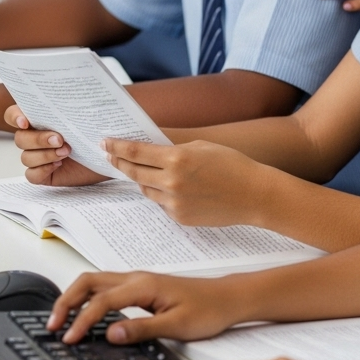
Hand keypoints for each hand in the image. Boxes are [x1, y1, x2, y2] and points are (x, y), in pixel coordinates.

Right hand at [7, 106, 108, 185]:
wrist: (109, 154)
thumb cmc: (98, 129)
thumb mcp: (91, 111)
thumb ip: (82, 98)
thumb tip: (83, 81)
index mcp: (40, 117)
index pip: (14, 114)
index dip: (15, 117)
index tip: (25, 121)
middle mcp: (35, 136)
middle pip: (20, 138)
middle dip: (38, 139)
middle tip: (60, 139)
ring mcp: (38, 155)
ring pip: (26, 157)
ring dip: (44, 155)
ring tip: (66, 152)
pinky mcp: (44, 173)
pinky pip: (31, 175)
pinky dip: (42, 171)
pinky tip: (58, 165)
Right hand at [48, 270, 240, 343]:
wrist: (226, 298)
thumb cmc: (208, 309)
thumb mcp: (177, 325)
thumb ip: (142, 329)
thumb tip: (111, 334)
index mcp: (144, 285)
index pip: (102, 302)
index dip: (82, 320)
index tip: (69, 338)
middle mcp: (137, 278)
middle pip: (89, 281)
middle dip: (66, 300)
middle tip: (52, 324)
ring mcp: (137, 280)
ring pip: (95, 281)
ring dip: (74, 297)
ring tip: (60, 319)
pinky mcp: (140, 287)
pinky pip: (105, 286)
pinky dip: (87, 297)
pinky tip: (84, 312)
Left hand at [102, 138, 267, 226]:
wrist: (253, 194)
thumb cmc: (231, 164)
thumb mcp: (201, 146)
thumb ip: (173, 149)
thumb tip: (149, 150)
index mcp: (177, 159)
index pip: (136, 152)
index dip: (117, 146)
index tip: (105, 142)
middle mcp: (172, 182)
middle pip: (134, 172)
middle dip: (119, 162)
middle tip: (109, 155)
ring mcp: (175, 203)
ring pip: (146, 189)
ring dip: (141, 179)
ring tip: (139, 170)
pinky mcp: (180, 217)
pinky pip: (161, 203)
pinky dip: (161, 194)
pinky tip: (168, 187)